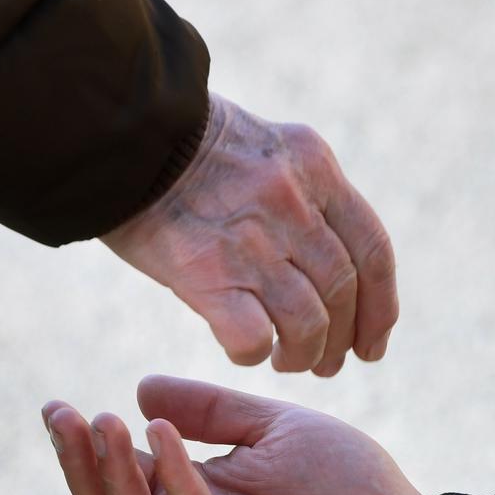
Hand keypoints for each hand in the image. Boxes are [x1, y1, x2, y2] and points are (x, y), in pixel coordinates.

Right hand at [42, 376, 472, 494]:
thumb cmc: (352, 490)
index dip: (86, 446)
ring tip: (100, 420)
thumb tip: (141, 390)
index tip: (58, 404)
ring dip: (114, 472)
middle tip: (60, 413)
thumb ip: (214, 413)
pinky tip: (160, 437)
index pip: (121, 481)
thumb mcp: (276, 430)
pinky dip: (176, 482)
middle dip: (81, 462)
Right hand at [101, 94, 398, 375]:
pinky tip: (244, 351)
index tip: (372, 346)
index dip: (381, 309)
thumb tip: (333, 260)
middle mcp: (292, 201)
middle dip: (342, 340)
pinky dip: (255, 354)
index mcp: (315, 166)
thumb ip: (304, 195)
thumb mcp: (264, 148)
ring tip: (289, 362)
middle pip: (343, 292)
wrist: (114, 130)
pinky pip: (253, 336)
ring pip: (308, 323)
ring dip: (303, 355)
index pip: (373, 251)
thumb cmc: (181, 146)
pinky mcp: (205, 272)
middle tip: (327, 364)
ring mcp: (251, 237)